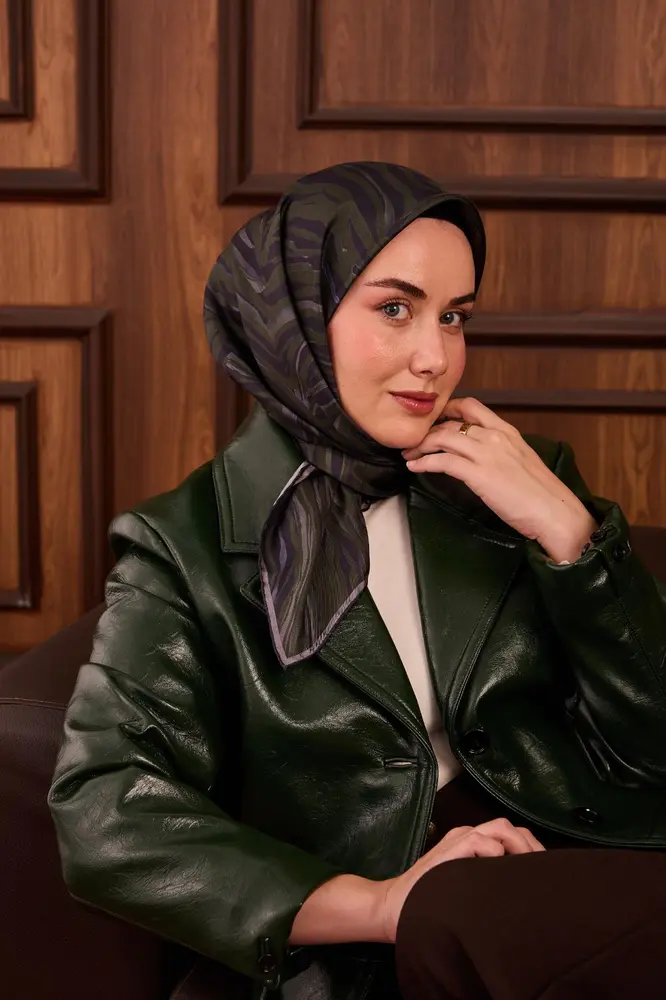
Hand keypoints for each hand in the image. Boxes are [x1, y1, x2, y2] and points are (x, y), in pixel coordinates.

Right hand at [378, 816, 545, 943]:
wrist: (395, 906)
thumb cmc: (430, 902)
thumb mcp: (465, 887)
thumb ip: (486, 879)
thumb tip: (520, 889)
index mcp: (472, 843)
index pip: (511, 837)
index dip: (532, 852)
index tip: (546, 873)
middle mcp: (467, 836)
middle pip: (510, 829)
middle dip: (532, 847)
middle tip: (545, 872)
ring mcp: (458, 840)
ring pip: (499, 829)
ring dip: (520, 846)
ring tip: (529, 869)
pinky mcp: (450, 849)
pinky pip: (480, 841)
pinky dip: (495, 852)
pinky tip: (500, 869)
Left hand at [402, 397, 596, 562]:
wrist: (555, 512)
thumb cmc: (542, 494)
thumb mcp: (521, 462)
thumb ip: (501, 452)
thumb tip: (481, 457)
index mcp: (507, 431)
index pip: (472, 407)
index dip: (447, 409)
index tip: (434, 418)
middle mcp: (495, 436)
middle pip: (451, 423)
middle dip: (428, 431)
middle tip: (415, 442)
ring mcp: (486, 454)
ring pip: (443, 438)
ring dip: (421, 446)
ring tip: (410, 455)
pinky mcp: (478, 474)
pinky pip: (442, 462)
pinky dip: (424, 463)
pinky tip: (415, 468)